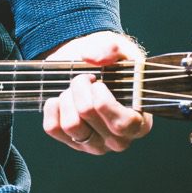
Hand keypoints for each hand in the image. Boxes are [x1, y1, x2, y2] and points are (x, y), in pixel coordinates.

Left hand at [41, 31, 152, 155]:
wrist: (86, 66)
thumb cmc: (109, 61)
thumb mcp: (117, 47)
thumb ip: (111, 48)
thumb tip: (91, 57)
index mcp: (139, 122)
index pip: (123, 124)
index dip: (104, 100)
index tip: (98, 82)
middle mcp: (119, 140)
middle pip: (89, 115)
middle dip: (80, 87)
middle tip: (84, 77)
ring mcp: (95, 145)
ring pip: (71, 125)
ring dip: (66, 98)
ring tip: (73, 88)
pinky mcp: (71, 142)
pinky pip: (53, 128)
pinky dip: (52, 107)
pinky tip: (60, 98)